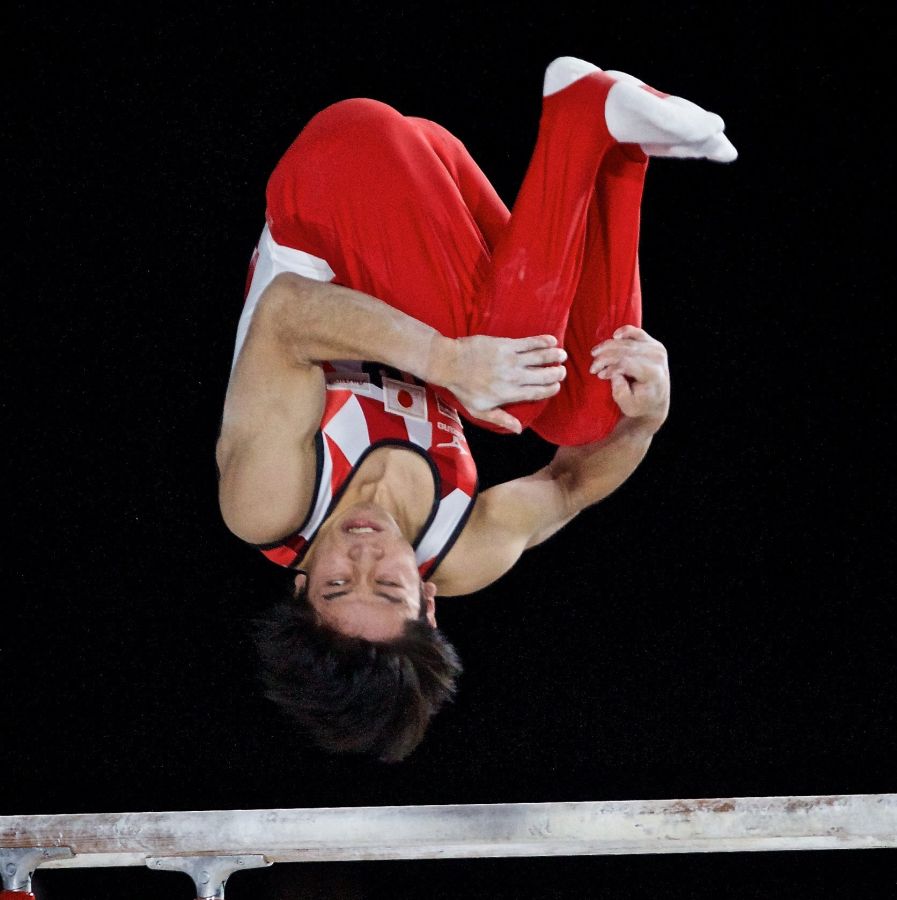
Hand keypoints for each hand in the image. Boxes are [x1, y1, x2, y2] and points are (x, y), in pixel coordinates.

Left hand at [429, 334, 566, 433]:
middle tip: (562, 370)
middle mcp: (514, 377)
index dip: (551, 389)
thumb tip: (519, 429)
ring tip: (562, 355)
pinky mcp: (506, 344)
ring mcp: (511, 359)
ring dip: (554, 356)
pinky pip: (529, 342)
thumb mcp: (480, 410)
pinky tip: (552, 340)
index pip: (538, 392)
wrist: (451, 363)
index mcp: (509, 394)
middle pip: (543, 375)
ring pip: (540, 357)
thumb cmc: (464, 389)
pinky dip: (543, 341)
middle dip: (556, 373)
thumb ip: (501, 419)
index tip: (557, 386)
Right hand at [590, 325, 668, 427]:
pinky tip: (614, 336)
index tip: (598, 375)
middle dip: (605, 357)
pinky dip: (625, 332)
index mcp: (653, 374)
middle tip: (592, 367)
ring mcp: (657, 350)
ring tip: (595, 354)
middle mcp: (658, 359)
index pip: (627, 363)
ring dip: (608, 346)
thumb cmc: (639, 405)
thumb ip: (620, 390)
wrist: (655, 403)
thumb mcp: (628, 405)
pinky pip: (637, 333)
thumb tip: (613, 373)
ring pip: (628, 342)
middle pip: (625, 351)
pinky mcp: (654, 344)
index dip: (609, 367)